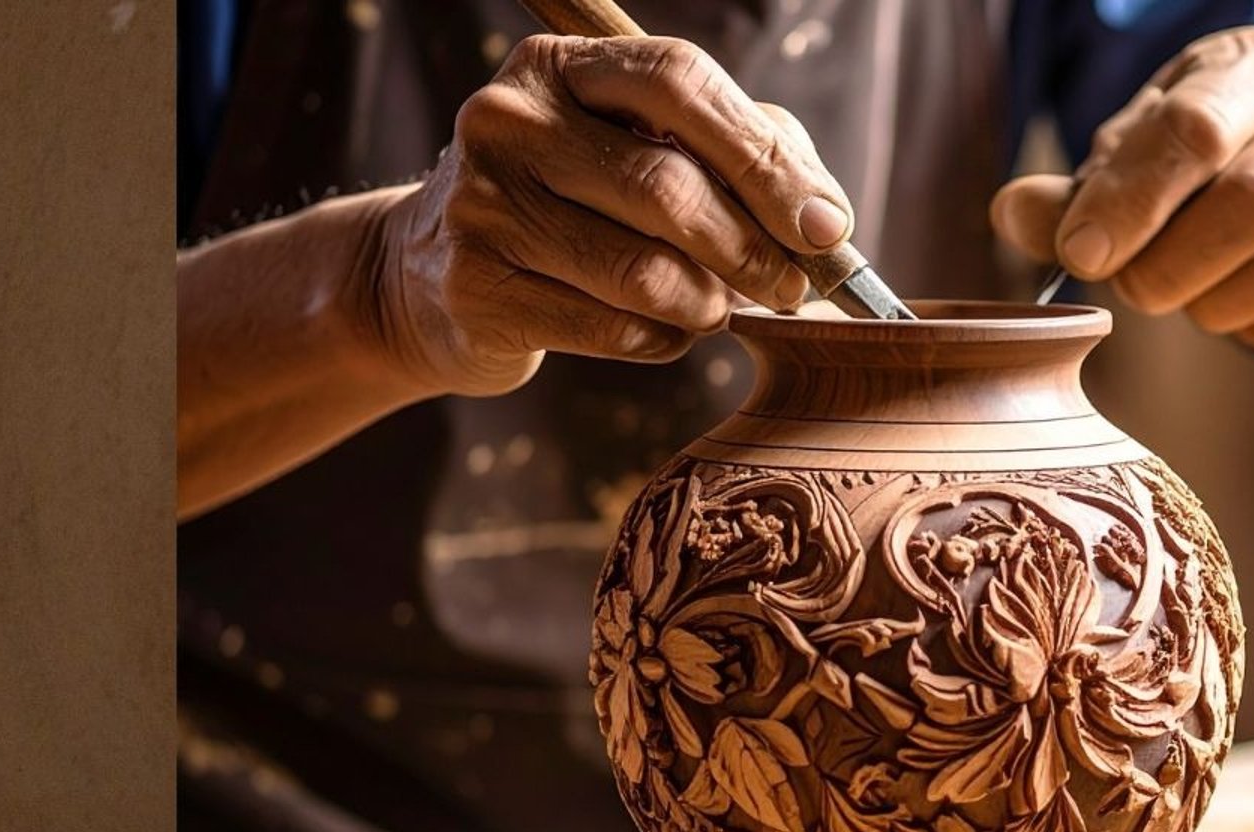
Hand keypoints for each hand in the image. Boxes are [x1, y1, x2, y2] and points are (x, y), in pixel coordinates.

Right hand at [366, 34, 852, 395]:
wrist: (427, 277)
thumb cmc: (573, 205)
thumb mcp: (641, 150)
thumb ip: (741, 157)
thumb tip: (826, 218)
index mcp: (560, 67)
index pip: (679, 83)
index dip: (764, 158)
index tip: (824, 226)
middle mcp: (508, 120)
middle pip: (668, 186)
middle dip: (752, 249)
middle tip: (790, 287)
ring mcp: (481, 205)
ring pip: (645, 272)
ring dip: (708, 303)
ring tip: (719, 307)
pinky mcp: (475, 289)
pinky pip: (613, 329)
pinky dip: (664, 341)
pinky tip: (665, 333)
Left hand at [993, 27, 1253, 355]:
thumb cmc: (1201, 164)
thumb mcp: (1134, 157)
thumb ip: (1073, 194)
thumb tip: (1014, 214)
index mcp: (1250, 68)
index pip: (1198, 127)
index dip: (1133, 200)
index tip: (1084, 254)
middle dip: (1177, 264)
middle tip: (1135, 288)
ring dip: (1222, 301)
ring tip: (1189, 296)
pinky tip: (1240, 309)